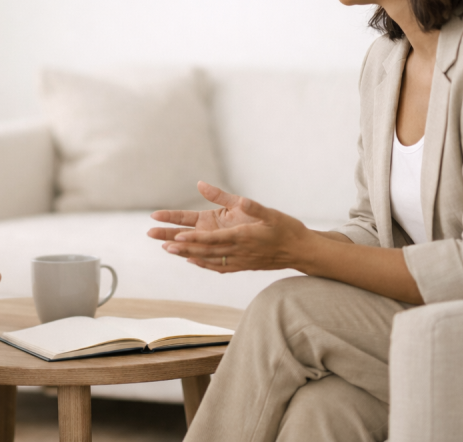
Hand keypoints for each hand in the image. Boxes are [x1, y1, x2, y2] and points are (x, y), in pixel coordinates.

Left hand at [147, 181, 308, 272]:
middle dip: (182, 245)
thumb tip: (236, 196)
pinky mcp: (242, 265)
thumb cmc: (286, 228)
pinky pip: (219, 266)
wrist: (301, 252)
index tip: (177, 236)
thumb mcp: (267, 212)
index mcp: (242, 236)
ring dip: (188, 253)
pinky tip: (192, 260)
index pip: (213, 238)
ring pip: (208, 259)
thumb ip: (246, 204)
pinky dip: (204, 263)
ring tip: (168, 248)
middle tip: (161, 242)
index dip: (194, 238)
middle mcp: (238, 251)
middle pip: (205, 250)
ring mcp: (239, 260)